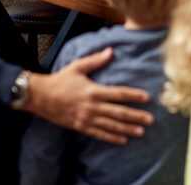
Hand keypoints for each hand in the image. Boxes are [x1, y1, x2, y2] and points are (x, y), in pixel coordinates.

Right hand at [26, 47, 153, 144]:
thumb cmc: (60, 80)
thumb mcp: (78, 67)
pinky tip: (123, 140)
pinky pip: (99, 134)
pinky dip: (112, 137)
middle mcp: (92, 106)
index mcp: (93, 90)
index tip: (147, 97)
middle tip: (150, 120)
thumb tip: (111, 51)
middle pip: (118, 112)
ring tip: (141, 131)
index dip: (133, 95)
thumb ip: (96, 60)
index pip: (118, 93)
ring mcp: (86, 118)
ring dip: (127, 129)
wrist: (40, 97)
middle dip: (135, 116)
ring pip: (111, 125)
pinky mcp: (81, 127)